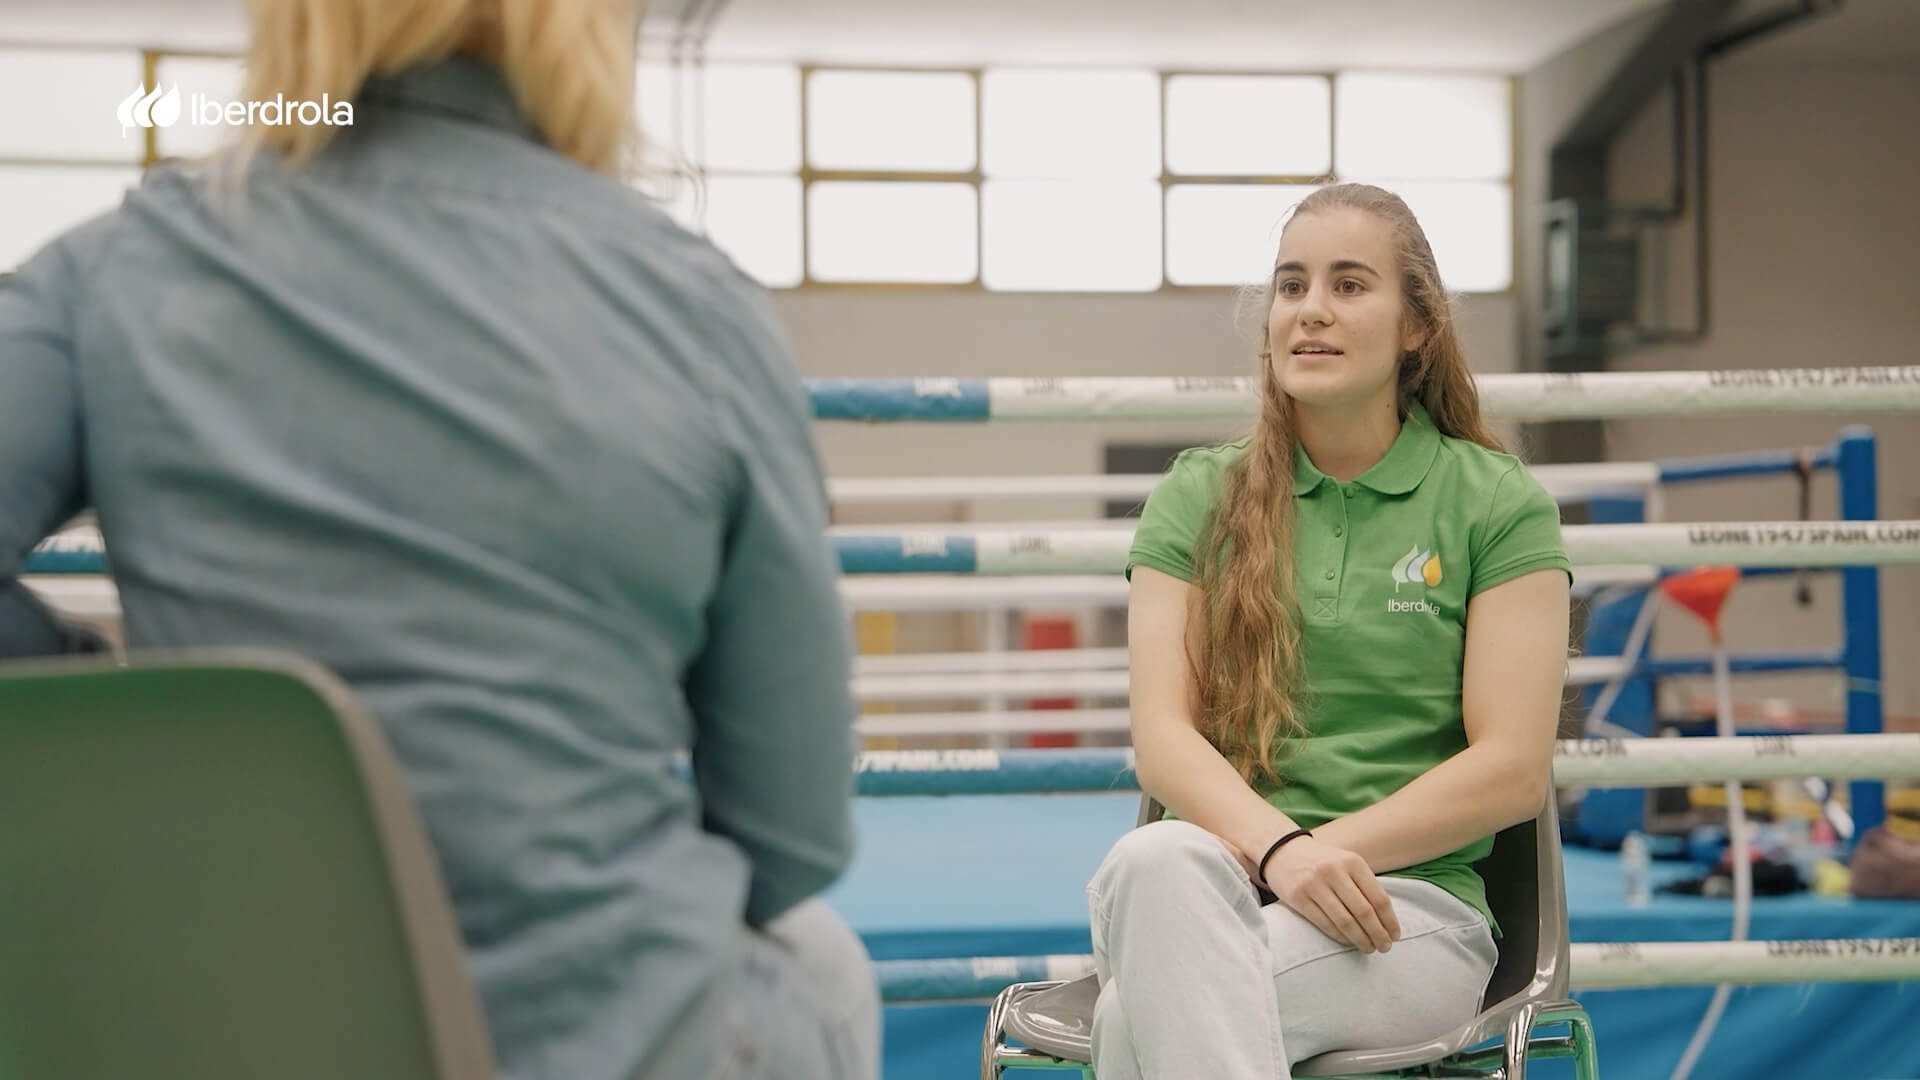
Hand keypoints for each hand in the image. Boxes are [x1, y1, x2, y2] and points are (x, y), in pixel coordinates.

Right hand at [1260, 836, 1401, 953]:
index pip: (1379, 898)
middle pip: (1364, 912)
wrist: (1282, 850)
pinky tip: (1349, 942)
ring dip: (1360, 940)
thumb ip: (1364, 884)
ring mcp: (1314, 885)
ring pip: (1345, 921)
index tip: (1395, 935)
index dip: (1390, 921)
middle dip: (1378, 934)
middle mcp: (1334, 871)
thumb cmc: (1322, 861)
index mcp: (1352, 861)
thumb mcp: (1346, 862)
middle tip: (1385, 947)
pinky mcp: (1298, 898)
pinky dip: (1340, 937)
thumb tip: (1386, 919)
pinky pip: (1325, 924)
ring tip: (1369, 948)